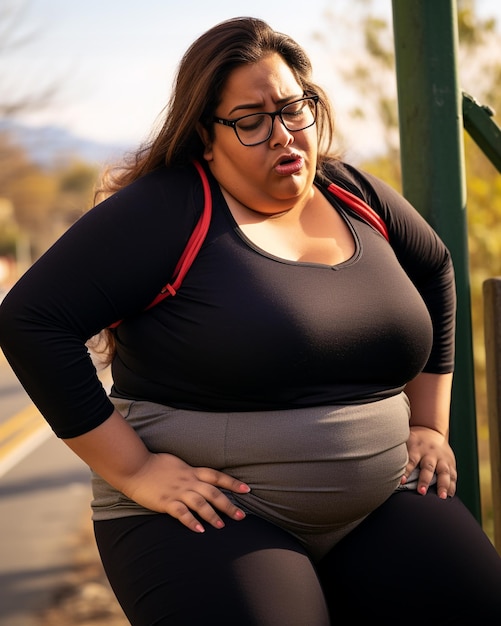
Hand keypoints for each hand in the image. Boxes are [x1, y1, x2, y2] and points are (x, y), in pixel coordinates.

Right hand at [120, 452, 250, 532]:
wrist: (135, 466)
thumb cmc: (155, 465)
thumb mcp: (178, 464)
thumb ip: (190, 472)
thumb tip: (201, 478)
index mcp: (192, 471)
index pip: (217, 476)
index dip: (233, 483)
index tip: (247, 490)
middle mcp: (188, 481)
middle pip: (213, 492)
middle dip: (228, 504)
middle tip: (241, 517)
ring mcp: (177, 491)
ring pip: (200, 503)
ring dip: (212, 515)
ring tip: (221, 526)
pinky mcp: (165, 501)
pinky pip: (181, 512)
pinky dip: (191, 521)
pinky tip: (199, 530)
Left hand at [401, 426, 456, 498]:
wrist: (431, 430)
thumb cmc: (413, 440)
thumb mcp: (405, 441)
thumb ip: (398, 452)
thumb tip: (380, 462)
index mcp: (417, 448)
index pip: (410, 461)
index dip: (406, 471)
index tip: (401, 482)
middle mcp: (430, 453)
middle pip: (428, 467)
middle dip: (425, 480)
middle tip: (421, 492)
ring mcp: (442, 458)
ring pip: (444, 472)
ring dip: (443, 485)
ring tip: (442, 497)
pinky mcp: (450, 463)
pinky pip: (453, 475)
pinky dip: (452, 485)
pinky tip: (450, 495)